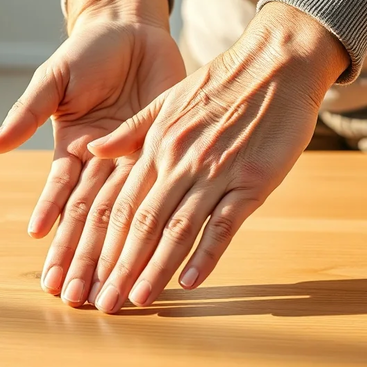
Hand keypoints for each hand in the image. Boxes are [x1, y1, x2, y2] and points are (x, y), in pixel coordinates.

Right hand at [0, 0, 185, 305]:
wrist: (131, 29)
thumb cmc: (87, 52)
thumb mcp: (54, 80)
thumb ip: (28, 114)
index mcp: (71, 149)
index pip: (62, 200)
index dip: (56, 234)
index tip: (47, 268)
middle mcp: (101, 162)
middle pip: (92, 218)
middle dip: (83, 258)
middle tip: (77, 299)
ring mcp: (132, 158)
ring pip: (124, 212)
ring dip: (114, 250)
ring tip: (107, 286)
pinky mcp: (160, 148)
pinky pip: (158, 186)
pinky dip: (152, 215)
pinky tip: (149, 246)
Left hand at [85, 3, 349, 312]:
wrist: (274, 63)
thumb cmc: (222, 84)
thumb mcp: (167, 100)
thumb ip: (130, 131)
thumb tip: (92, 150)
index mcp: (158, 145)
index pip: (122, 203)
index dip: (104, 242)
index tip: (91, 272)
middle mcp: (180, 161)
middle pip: (143, 222)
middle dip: (120, 265)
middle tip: (105, 303)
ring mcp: (216, 172)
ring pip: (178, 228)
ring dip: (156, 268)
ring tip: (138, 300)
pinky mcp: (251, 180)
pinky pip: (224, 224)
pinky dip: (206, 254)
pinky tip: (191, 281)